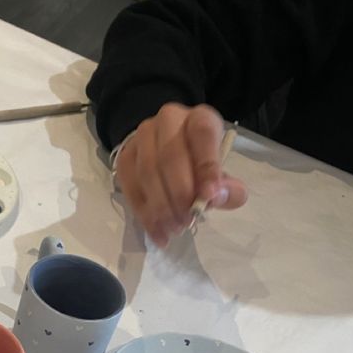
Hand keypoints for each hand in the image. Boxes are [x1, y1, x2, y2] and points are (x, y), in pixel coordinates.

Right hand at [115, 103, 247, 246]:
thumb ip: (227, 189)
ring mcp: (142, 137)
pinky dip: (145, 215)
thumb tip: (216, 198)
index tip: (209, 197)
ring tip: (175, 229)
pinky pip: (131, 188)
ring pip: (148, 173)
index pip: (202, 134)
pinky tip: (158, 234)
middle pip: (170, 156)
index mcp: (198, 118)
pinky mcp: (125, 157)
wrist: (166, 154)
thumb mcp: (220, 175)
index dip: (206, 166)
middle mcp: (168, 120)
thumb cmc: (199, 166)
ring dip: (162, 208)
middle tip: (188, 221)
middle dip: (180, 194)